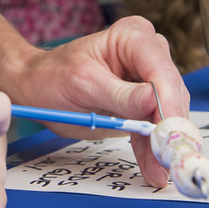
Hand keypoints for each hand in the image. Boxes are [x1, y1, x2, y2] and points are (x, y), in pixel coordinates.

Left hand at [4, 16, 188, 187]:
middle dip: (167, 130)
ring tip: (157, 171)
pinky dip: (151, 146)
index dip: (168, 105)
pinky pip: (154, 123)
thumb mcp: (83, 84)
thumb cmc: (52, 76)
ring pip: (167, 112)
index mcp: (132, 36)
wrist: (37, 85)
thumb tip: (155, 101)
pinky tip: (151, 167)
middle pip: (171, 93)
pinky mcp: (144, 98)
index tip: (167, 135)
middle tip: (165, 162)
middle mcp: (147, 51)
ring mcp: (148, 75)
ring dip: (160, 144)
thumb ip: (121, 95)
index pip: (161, 72)